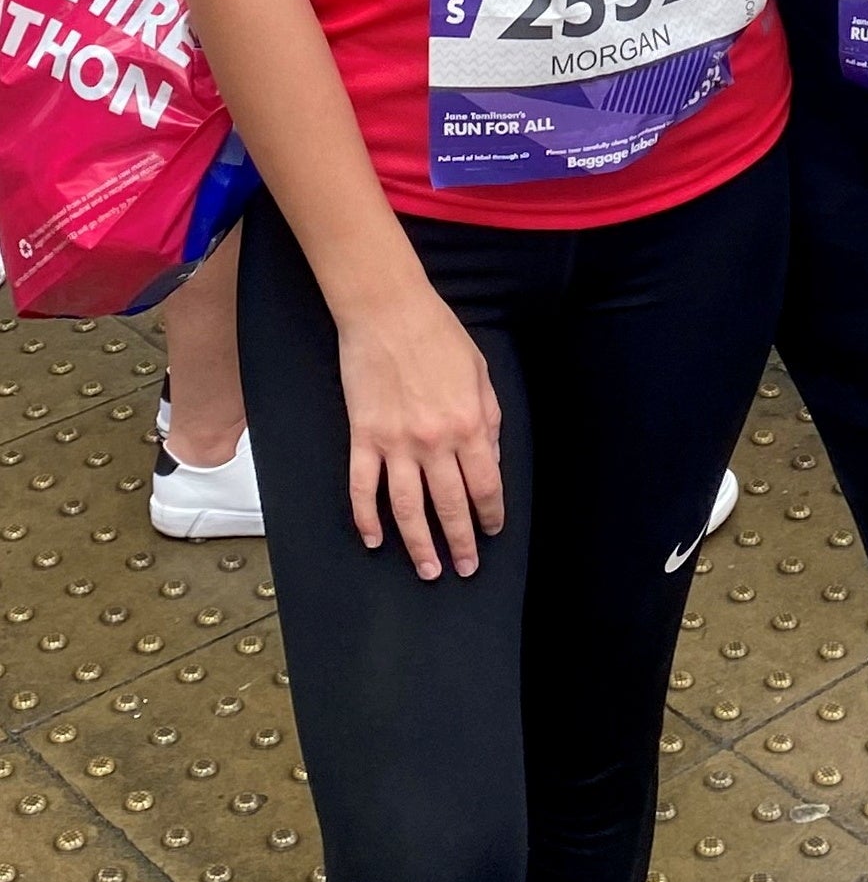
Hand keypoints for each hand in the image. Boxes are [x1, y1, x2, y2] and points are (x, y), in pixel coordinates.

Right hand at [337, 288, 504, 580]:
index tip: (492, 532)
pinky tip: (374, 540)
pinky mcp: (362, 436)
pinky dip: (366, 518)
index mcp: (470, 425)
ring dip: (418, 544)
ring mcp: (395, 443)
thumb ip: (489, 420)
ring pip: (406, 508)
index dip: (490, 515)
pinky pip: (362, 487)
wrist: (388, 311)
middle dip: (460, 542)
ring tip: (428, 570)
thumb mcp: (481, 375)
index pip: (485, 486)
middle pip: (449, 506)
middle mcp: (435, 442)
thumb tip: (491, 459)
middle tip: (464, 568)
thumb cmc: (439, 337)